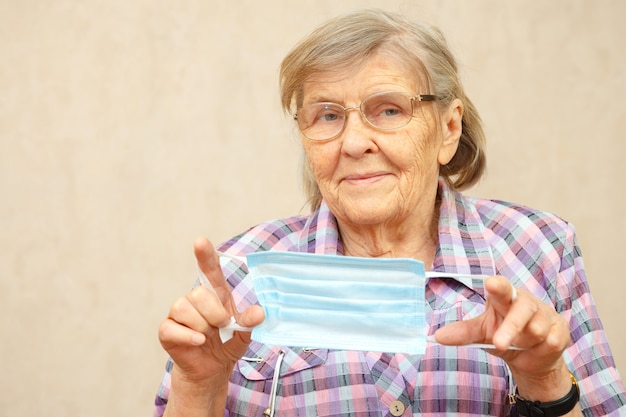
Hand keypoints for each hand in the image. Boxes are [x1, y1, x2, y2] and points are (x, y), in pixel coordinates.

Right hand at [158, 238, 264, 382]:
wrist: (211, 370)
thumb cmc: (226, 345)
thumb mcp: (243, 334)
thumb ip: (250, 322)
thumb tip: (259, 313)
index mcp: (215, 294)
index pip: (209, 269)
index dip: (205, 255)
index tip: (201, 242)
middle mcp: (195, 300)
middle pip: (198, 292)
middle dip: (214, 312)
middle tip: (222, 326)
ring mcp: (178, 315)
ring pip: (183, 307)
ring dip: (202, 325)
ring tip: (208, 336)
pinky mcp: (167, 331)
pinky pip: (172, 327)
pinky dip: (188, 336)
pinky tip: (199, 342)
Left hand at [433, 276, 570, 385]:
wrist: (532, 359)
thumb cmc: (504, 337)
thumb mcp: (481, 334)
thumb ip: (463, 333)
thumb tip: (438, 337)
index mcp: (505, 298)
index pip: (502, 287)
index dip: (498, 285)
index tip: (491, 284)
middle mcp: (527, 302)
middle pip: (521, 310)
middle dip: (511, 328)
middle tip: (498, 343)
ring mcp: (546, 314)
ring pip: (536, 330)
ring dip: (525, 343)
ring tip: (521, 344)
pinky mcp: (561, 329)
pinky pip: (551, 341)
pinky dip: (541, 350)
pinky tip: (538, 348)